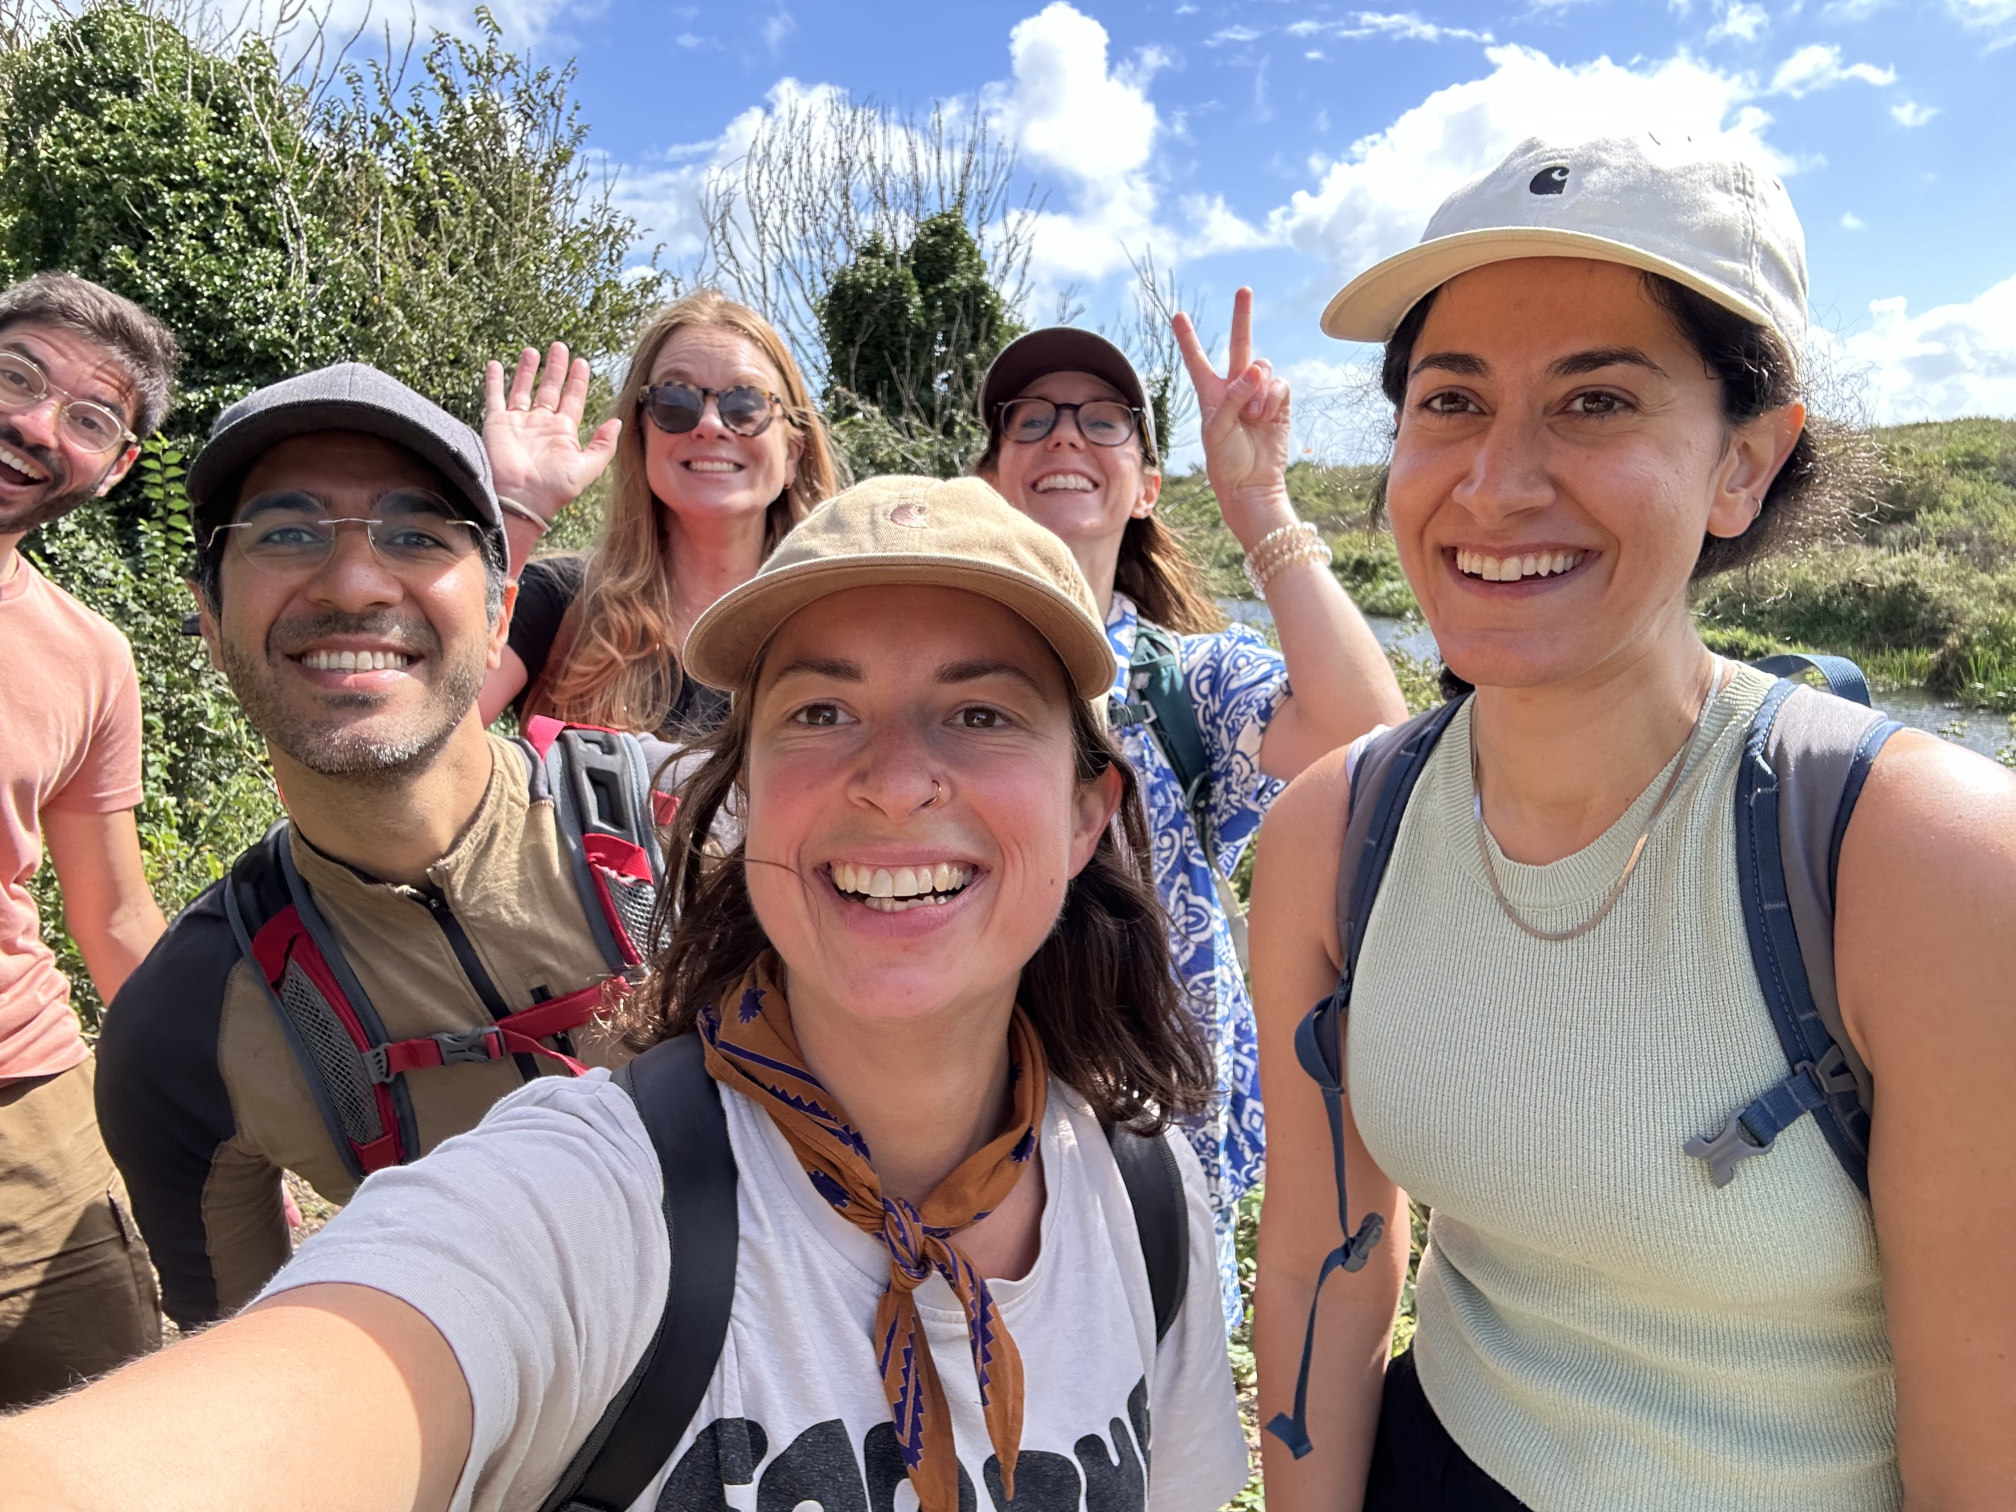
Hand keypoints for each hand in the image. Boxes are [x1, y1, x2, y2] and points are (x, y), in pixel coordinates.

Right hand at [482, 342, 621, 522]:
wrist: (521, 500)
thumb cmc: (554, 489)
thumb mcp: (588, 468)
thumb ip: (603, 445)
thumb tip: (617, 421)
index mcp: (563, 432)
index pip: (573, 399)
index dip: (578, 381)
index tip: (581, 362)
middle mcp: (541, 424)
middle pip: (550, 388)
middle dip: (555, 368)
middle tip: (560, 346)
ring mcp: (519, 423)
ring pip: (523, 389)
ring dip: (527, 370)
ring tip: (532, 350)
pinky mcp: (497, 423)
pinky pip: (495, 397)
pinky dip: (494, 380)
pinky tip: (495, 364)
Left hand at [1174, 286, 1295, 547]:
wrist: (1252, 484)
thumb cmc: (1226, 461)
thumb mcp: (1217, 429)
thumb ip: (1233, 396)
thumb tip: (1258, 369)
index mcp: (1210, 394)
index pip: (1197, 360)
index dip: (1189, 338)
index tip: (1177, 315)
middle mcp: (1235, 389)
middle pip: (1239, 345)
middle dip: (1242, 317)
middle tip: (1244, 289)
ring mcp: (1259, 394)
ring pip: (1263, 367)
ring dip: (1258, 388)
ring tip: (1252, 415)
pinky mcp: (1279, 403)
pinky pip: (1279, 384)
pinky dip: (1272, 398)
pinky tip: (1265, 416)